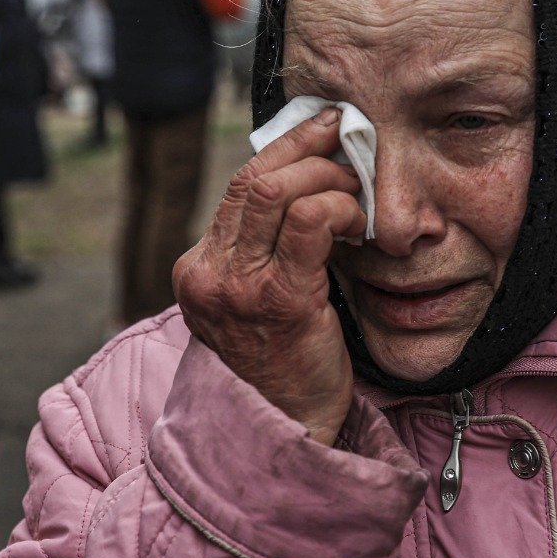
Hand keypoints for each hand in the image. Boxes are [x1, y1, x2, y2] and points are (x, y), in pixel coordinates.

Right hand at [174, 108, 366, 445]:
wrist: (285, 431)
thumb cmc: (283, 363)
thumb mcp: (255, 299)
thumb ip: (265, 249)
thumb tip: (308, 180)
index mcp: (198, 268)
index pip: (239, 185)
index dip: (286, 147)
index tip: (323, 127)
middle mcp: (208, 273)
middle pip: (253, 178)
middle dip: (308, 149)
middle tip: (349, 145)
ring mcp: (238, 288)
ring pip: (276, 191)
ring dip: (327, 178)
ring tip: (357, 190)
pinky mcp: (279, 301)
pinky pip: (308, 223)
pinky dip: (339, 207)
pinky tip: (358, 222)